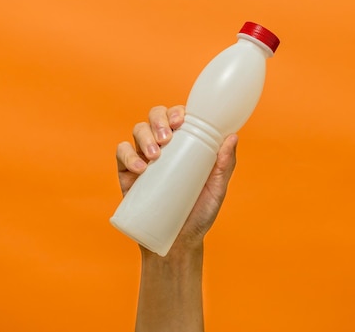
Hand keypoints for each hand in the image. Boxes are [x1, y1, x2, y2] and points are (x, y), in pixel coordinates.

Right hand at [116, 105, 238, 250]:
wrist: (177, 242)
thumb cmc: (199, 213)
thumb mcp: (216, 189)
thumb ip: (224, 165)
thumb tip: (233, 137)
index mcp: (185, 144)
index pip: (178, 117)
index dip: (176, 112)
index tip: (181, 121)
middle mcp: (163, 146)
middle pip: (155, 117)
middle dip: (159, 120)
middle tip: (167, 139)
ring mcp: (144, 157)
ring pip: (139, 130)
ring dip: (145, 136)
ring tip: (155, 156)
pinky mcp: (127, 172)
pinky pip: (121, 152)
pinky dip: (128, 154)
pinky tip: (140, 168)